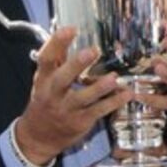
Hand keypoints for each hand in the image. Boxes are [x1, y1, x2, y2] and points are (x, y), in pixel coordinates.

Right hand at [15, 27, 133, 164]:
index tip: (70, 29)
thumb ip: (58, 59)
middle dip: (76, 65)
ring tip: (113, 77)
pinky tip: (126, 94)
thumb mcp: (45, 80)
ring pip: (82, 98)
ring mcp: (66, 109)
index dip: (56, 44)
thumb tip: (68, 31)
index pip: (46, 59)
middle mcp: (53, 94)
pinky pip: (98, 111)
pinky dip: (113, 102)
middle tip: (92, 51)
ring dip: (99, 88)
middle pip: (62, 78)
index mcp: (44, 80)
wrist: (39, 136)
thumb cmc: (46, 101)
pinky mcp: (80, 121)